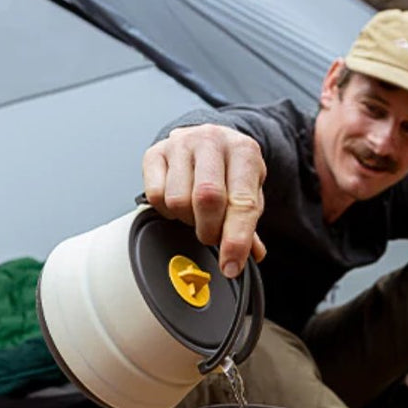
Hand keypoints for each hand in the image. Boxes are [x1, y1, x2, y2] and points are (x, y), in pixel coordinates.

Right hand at [143, 124, 266, 277]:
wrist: (208, 140)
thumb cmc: (230, 171)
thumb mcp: (249, 192)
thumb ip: (249, 225)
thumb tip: (253, 254)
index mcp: (244, 151)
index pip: (242, 202)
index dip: (236, 240)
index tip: (230, 266)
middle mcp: (212, 141)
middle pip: (207, 199)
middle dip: (209, 230)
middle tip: (212, 235)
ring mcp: (181, 144)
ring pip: (178, 200)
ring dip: (188, 219)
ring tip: (196, 213)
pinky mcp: (155, 152)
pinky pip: (156, 196)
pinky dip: (167, 211)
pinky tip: (178, 204)